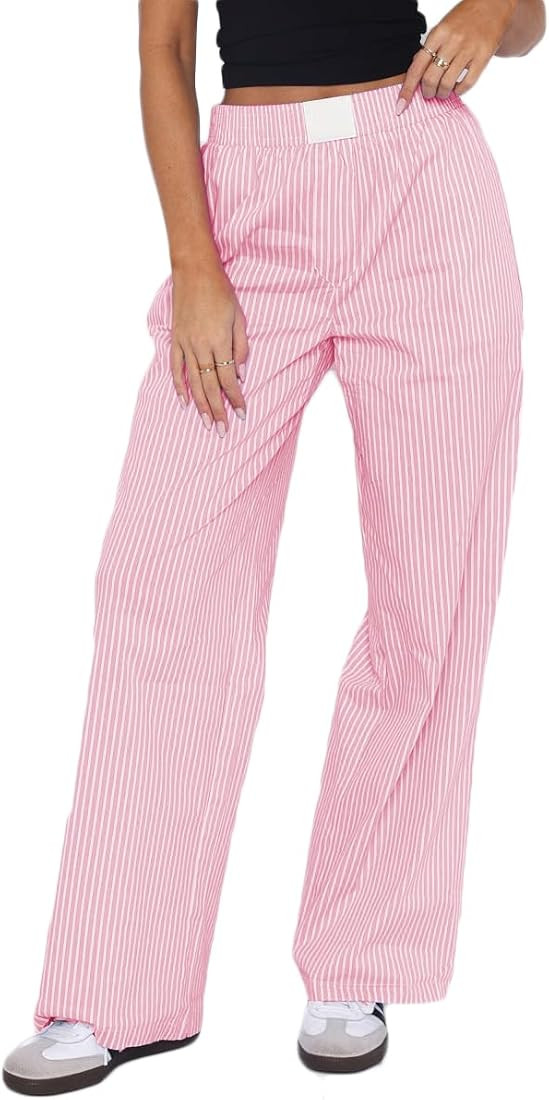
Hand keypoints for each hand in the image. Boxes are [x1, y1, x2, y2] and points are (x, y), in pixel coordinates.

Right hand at [170, 262, 247, 436]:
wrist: (194, 272)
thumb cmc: (221, 292)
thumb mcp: (239, 318)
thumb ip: (241, 347)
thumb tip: (241, 374)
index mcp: (220, 342)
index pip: (229, 379)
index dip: (235, 398)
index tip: (241, 413)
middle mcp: (201, 347)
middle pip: (210, 386)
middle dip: (217, 410)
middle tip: (222, 430)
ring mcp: (186, 344)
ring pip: (193, 382)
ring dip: (200, 405)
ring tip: (206, 423)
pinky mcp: (176, 340)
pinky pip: (176, 368)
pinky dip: (179, 386)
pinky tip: (184, 402)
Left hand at [396, 0, 518, 110]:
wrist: (493, 5)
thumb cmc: (464, 19)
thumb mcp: (442, 28)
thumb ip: (430, 48)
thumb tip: (415, 73)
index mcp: (438, 34)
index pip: (416, 67)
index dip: (407, 90)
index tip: (400, 105)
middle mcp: (452, 41)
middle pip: (430, 79)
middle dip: (427, 93)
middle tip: (429, 94)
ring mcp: (468, 49)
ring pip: (447, 84)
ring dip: (442, 94)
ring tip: (443, 92)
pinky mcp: (483, 56)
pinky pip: (467, 84)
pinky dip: (459, 91)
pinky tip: (457, 89)